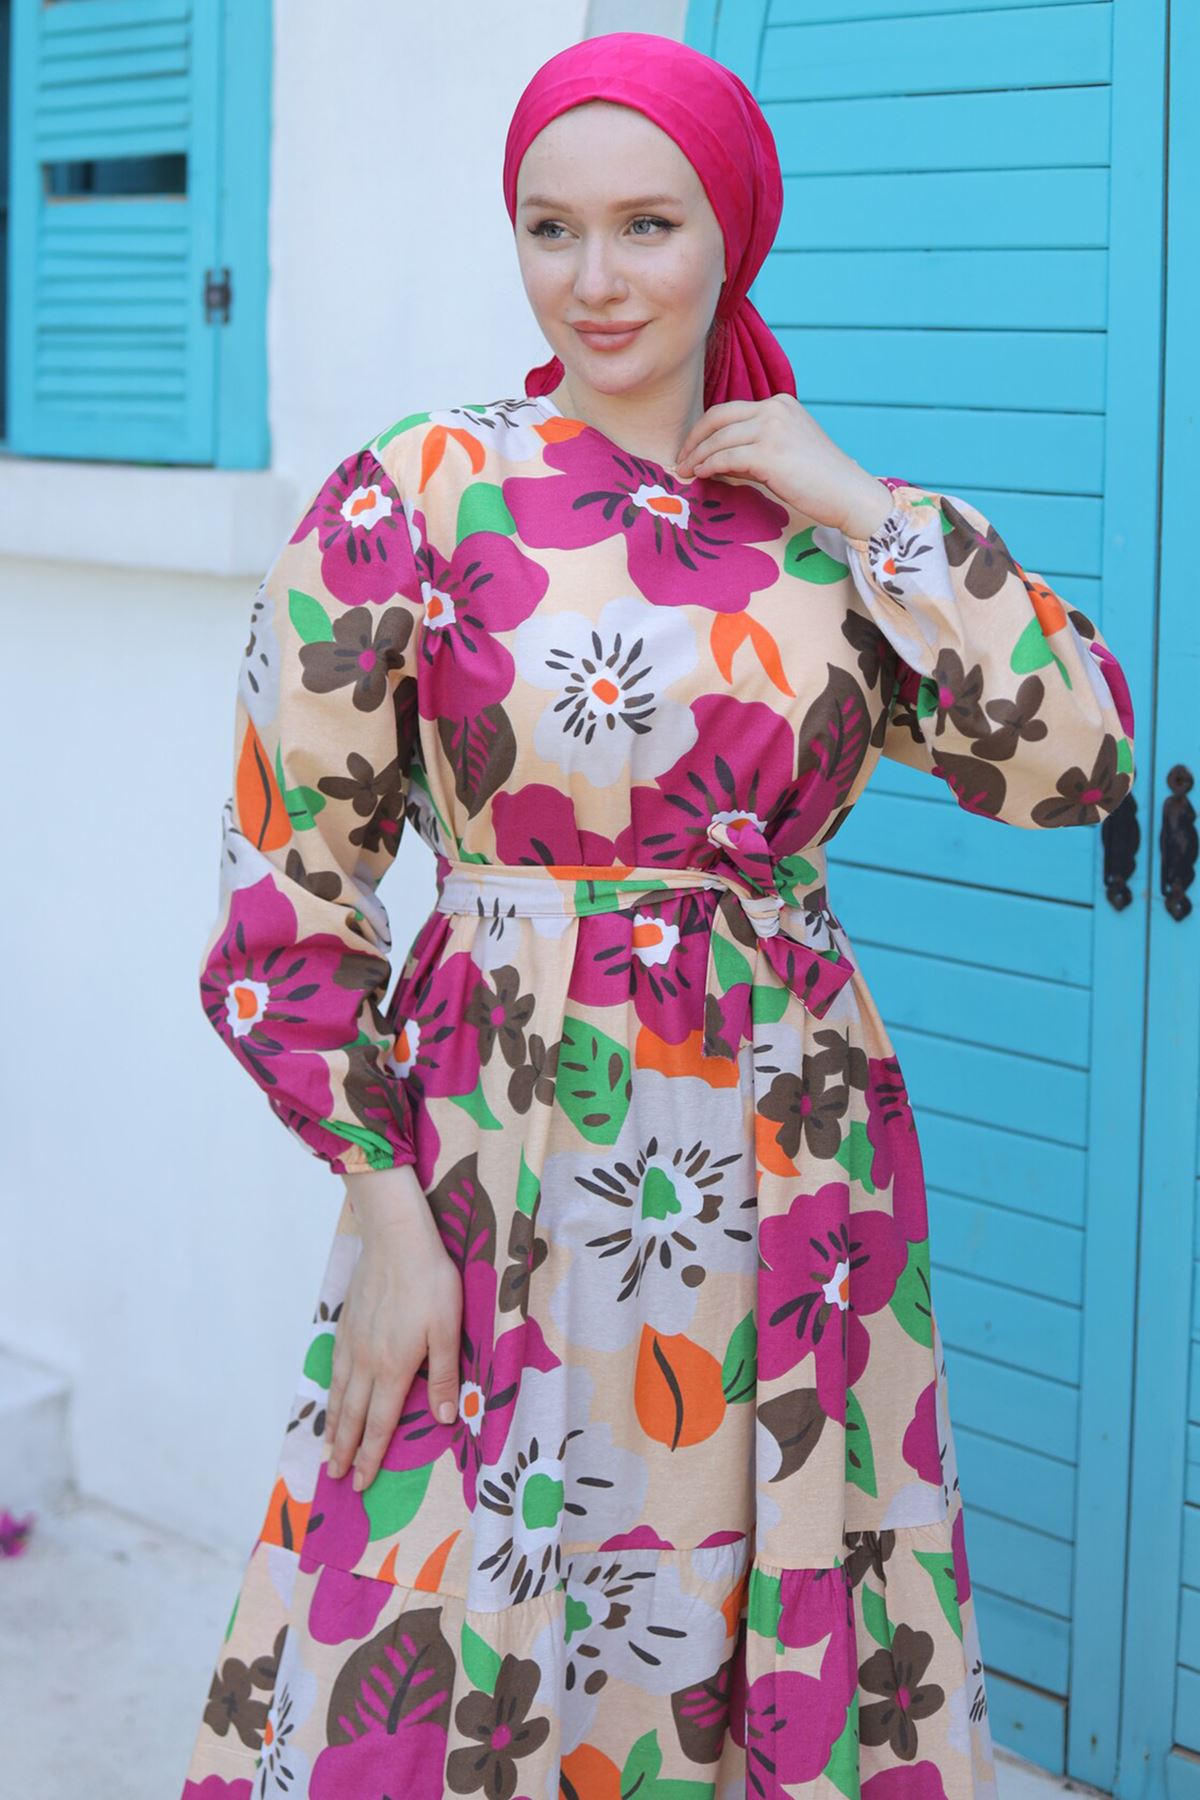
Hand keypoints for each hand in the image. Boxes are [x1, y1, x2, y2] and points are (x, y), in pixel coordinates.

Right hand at [324, 1164, 462, 1491]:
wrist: (396, 1238)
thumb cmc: (430, 1282)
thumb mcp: (448, 1329)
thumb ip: (443, 1375)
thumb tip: (443, 1419)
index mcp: (392, 1368)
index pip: (379, 1424)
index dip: (370, 1456)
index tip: (359, 1483)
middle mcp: (365, 1361)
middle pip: (351, 1415)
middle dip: (344, 1450)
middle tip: (333, 1477)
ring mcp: (351, 1341)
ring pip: (338, 1393)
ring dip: (332, 1425)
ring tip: (326, 1448)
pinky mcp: (346, 1322)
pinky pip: (334, 1368)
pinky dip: (330, 1391)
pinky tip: (331, 1394)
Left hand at [675, 393, 894, 539]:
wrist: (849, 494)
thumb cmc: (819, 480)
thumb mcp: (785, 451)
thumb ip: (753, 448)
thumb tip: (717, 459)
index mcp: (779, 404)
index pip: (729, 410)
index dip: (704, 430)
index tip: (691, 448)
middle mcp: (775, 409)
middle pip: (717, 417)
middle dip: (693, 439)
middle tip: (680, 459)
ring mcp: (772, 429)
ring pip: (719, 439)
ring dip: (697, 457)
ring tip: (686, 473)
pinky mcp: (769, 454)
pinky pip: (726, 457)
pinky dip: (709, 467)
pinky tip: (702, 476)